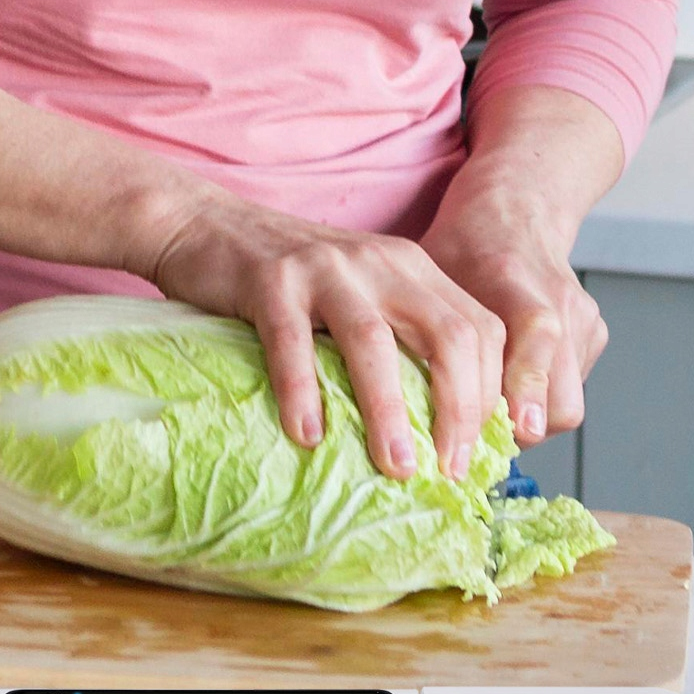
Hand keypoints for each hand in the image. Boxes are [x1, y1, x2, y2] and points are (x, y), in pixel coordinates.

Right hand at [145, 197, 507, 484]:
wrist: (204, 224)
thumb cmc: (287, 282)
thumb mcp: (360, 295)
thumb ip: (398, 338)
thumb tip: (438, 435)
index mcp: (412, 267)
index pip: (479, 328)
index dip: (489, 394)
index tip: (477, 453)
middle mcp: (379, 261)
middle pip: (446, 334)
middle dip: (458, 408)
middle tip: (448, 469)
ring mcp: (324, 268)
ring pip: (373, 341)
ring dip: (390, 411)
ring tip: (395, 467)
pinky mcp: (269, 280)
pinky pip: (291, 341)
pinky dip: (302, 391)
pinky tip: (307, 435)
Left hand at [419, 192, 607, 446]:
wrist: (516, 212)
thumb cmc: (463, 247)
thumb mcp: (430, 276)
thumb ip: (418, 328)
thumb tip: (392, 399)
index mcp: (513, 277)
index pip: (537, 336)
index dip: (525, 389)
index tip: (504, 431)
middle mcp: (558, 300)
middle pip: (561, 400)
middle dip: (518, 432)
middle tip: (473, 437)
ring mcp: (583, 318)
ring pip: (567, 407)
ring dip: (529, 423)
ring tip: (486, 414)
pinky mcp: (596, 332)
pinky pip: (572, 390)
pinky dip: (541, 400)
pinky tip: (509, 384)